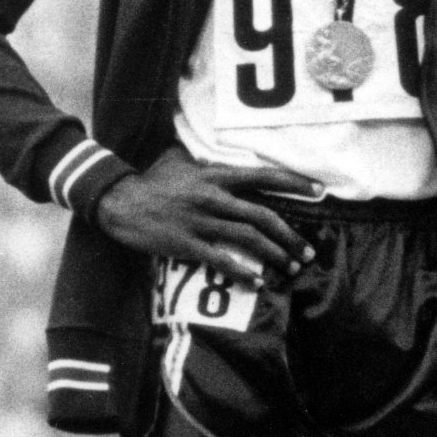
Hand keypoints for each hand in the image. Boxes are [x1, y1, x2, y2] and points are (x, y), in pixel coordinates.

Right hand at [91, 146, 314, 280]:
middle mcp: (212, 197)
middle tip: (308, 252)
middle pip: (263, 216)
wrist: (116, 201)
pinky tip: (257, 282)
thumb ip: (203, 160)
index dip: (293, 182)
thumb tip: (218, 154)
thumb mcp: (178, 161)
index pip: (262, 176)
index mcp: (214, 175)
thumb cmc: (150, 181)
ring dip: (275, 255)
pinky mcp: (187, 243)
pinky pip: (221, 260)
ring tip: (292, 268)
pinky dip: (242, 273)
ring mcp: (200, 221)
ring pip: (248, 238)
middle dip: (291, 236)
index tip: (320, 190)